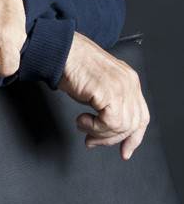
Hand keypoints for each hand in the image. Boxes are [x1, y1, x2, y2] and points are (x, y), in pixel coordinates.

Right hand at [58, 31, 149, 159]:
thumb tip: (106, 130)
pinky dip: (94, 127)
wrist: (61, 52)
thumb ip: (109, 104)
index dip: (134, 137)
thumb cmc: (73, 66)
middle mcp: (129, 83)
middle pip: (132, 125)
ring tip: (83, 125)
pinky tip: (82, 119)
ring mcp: (121, 87)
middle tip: (92, 140)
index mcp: (129, 80)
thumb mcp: (98, 87)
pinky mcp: (109, 92)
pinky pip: (109, 123)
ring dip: (99, 133)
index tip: (125, 151)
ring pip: (121, 127)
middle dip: (110, 139)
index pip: (141, 116)